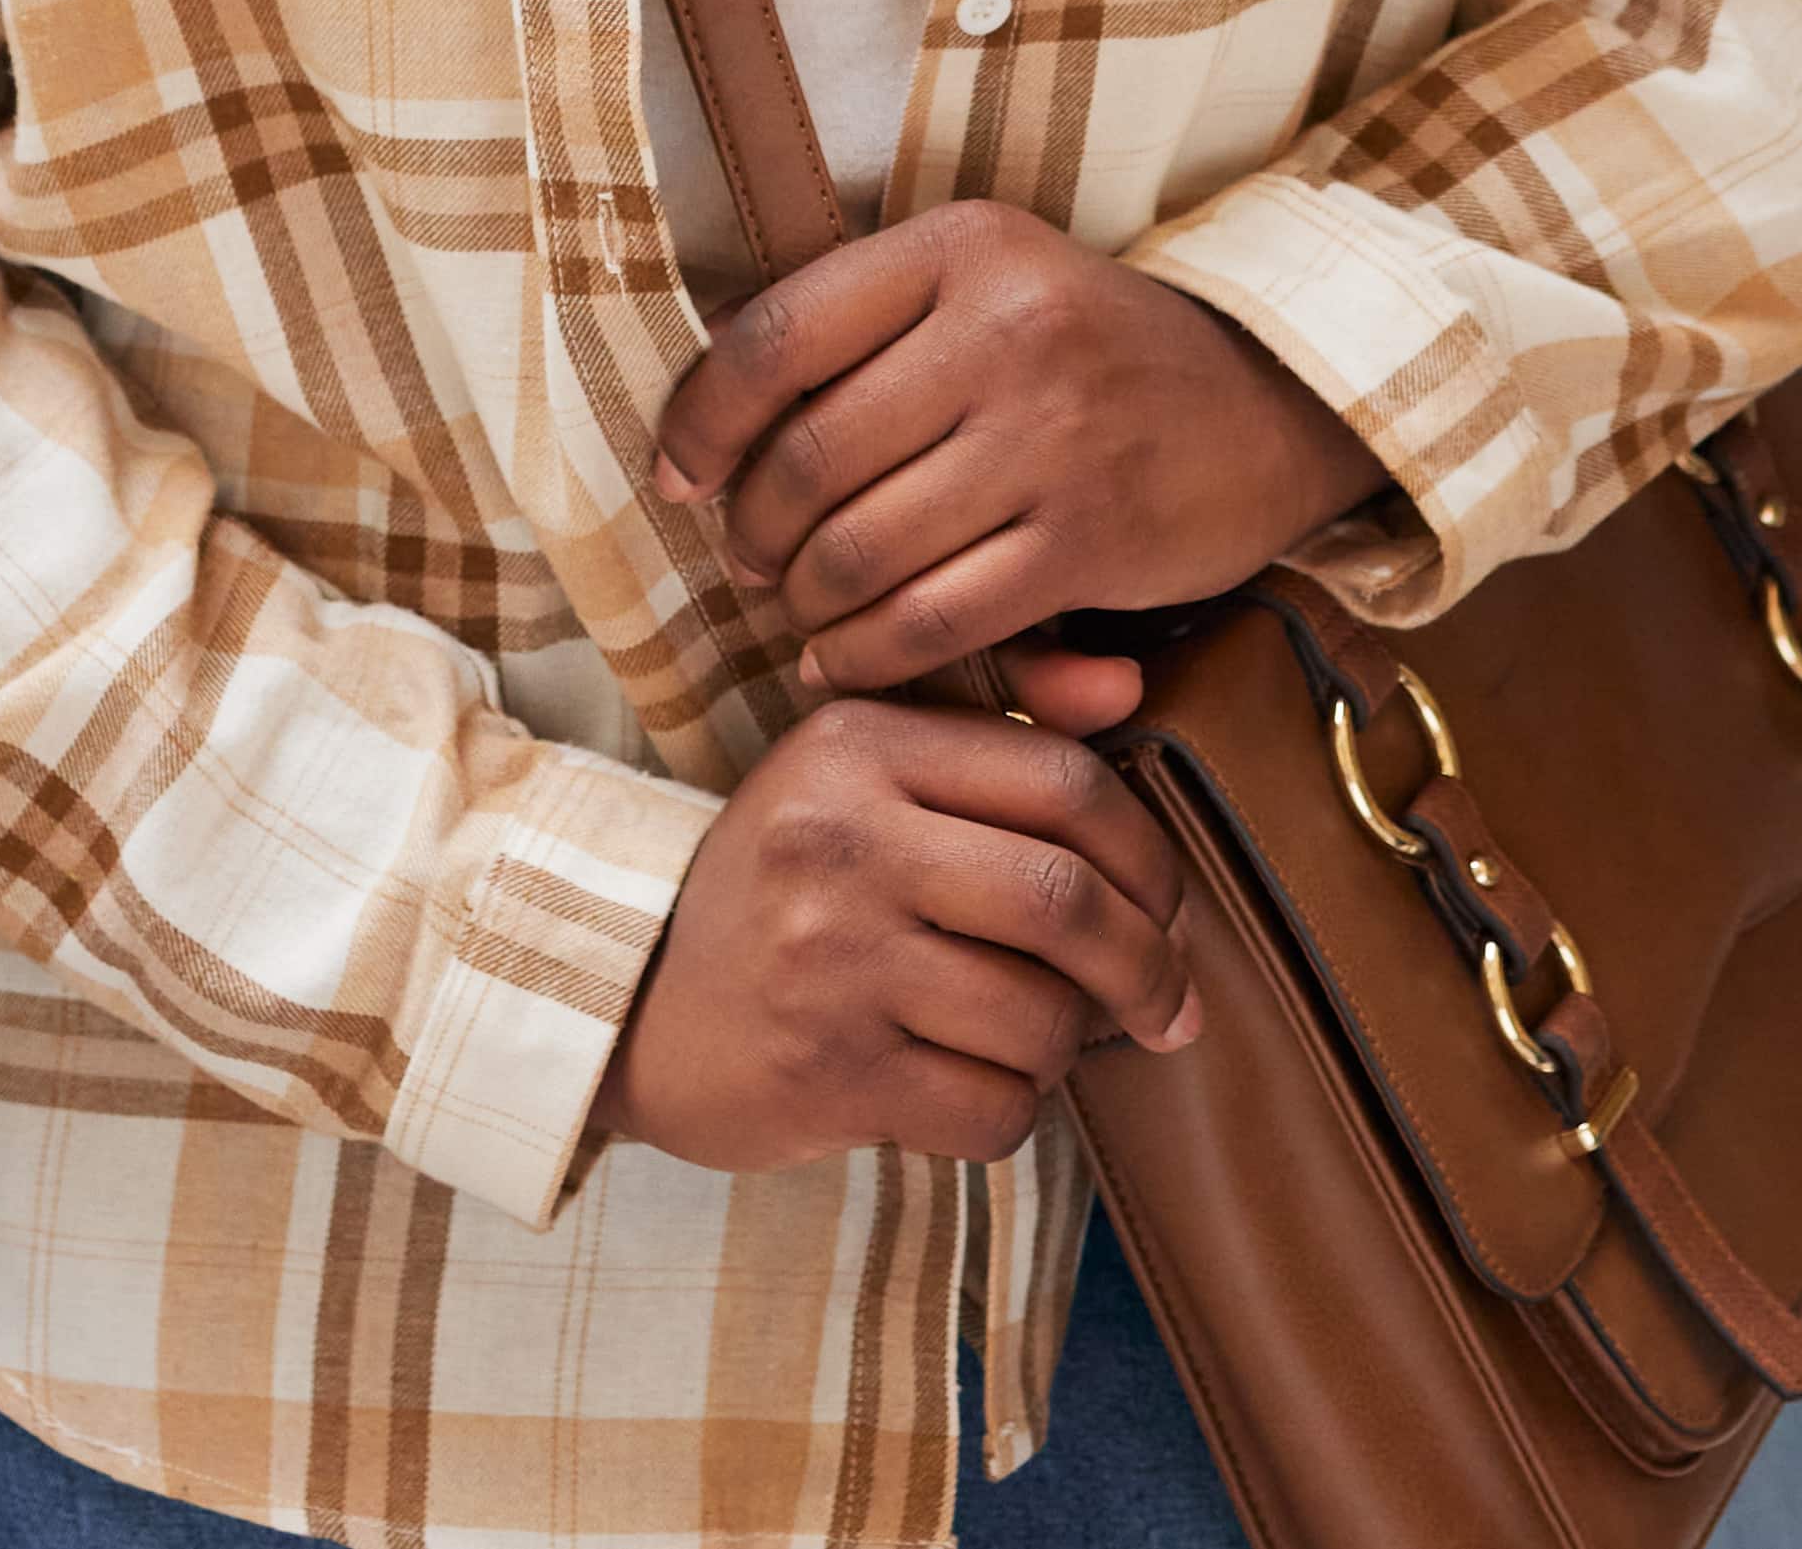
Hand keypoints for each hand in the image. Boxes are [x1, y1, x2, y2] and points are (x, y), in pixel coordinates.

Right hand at [602, 695, 1204, 1175]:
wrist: (632, 1004)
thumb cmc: (784, 888)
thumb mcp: (863, 775)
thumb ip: (995, 727)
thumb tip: (1128, 688)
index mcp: (858, 745)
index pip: (1062, 780)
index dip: (1149, 853)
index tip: (1168, 907)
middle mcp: (838, 840)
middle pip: (1064, 900)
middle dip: (1147, 966)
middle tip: (1168, 1005)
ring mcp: (826, 960)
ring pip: (1038, 1019)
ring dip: (1067, 1048)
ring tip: (1037, 1041)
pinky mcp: (823, 1072)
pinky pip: (989, 1110)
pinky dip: (1009, 1113)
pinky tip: (972, 1088)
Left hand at [652, 204, 1384, 699]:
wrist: (1266, 405)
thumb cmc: (1093, 353)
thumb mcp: (989, 283)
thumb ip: (868, 322)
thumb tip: (710, 388)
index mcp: (961, 247)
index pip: (776, 337)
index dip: (702, 421)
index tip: (681, 474)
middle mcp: (1007, 326)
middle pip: (808, 459)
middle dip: (755, 533)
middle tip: (753, 561)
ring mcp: (1053, 433)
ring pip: (861, 551)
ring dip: (806, 604)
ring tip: (802, 610)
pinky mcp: (1090, 535)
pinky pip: (933, 620)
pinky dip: (867, 656)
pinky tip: (846, 658)